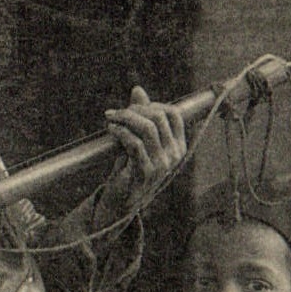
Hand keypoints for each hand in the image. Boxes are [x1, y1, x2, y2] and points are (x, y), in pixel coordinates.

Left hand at [95, 86, 186, 227]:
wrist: (121, 202)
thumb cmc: (130, 169)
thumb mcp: (139, 140)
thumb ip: (141, 116)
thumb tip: (137, 90)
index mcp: (179, 147)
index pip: (173, 114)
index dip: (152, 105)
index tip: (132, 108)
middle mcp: (175, 156)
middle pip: (158, 117)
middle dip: (134, 110)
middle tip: (116, 113)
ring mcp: (162, 166)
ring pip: (147, 128)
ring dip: (125, 118)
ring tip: (111, 119)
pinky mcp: (145, 173)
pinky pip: (134, 144)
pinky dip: (120, 132)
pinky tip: (110, 130)